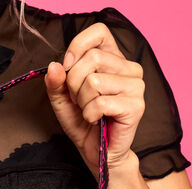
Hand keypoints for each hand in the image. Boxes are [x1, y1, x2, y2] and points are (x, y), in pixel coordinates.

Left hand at [44, 21, 144, 175]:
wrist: (98, 153)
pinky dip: (90, 114)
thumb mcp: (63, 100)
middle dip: (74, 84)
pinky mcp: (136, 106)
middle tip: (80, 101)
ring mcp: (136, 86)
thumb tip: (54, 66)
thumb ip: (56, 82)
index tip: (67, 68)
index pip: (99, 32)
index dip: (77, 47)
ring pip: (94, 81)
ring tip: (89, 112)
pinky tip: (96, 120)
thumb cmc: (84, 124)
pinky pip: (100, 102)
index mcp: (114, 59)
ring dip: (83, 102)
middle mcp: (129, 68)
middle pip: (92, 58)